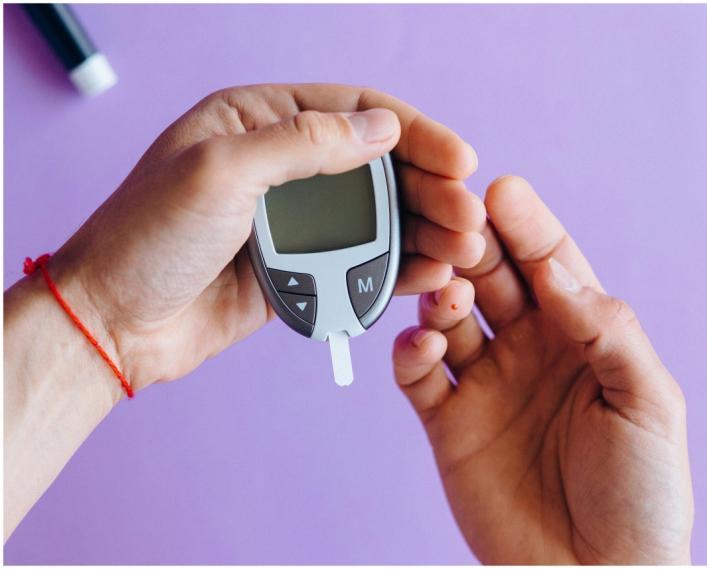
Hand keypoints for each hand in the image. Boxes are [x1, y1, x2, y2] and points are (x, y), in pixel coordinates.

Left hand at [44, 84, 485, 396]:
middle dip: (429, 189)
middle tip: (468, 216)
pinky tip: (428, 273)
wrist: (114, 323)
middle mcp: (281, 164)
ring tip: (461, 249)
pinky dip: (395, 267)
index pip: (356, 112)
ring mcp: (293, 219)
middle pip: (377, 167)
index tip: (460, 160)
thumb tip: (382, 128)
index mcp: (258, 120)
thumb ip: (305, 143)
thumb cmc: (147, 237)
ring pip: (376, 217)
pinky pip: (359, 261)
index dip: (416, 133)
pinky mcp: (298, 267)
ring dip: (423, 231)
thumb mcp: (221, 171)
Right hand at [392, 176, 692, 563]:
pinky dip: (411, 352)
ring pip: (448, 317)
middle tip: (457, 226)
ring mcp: (486, 384)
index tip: (502, 189)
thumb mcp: (649, 403)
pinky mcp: (449, 423)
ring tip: (447, 292)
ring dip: (440, 295)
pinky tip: (423, 345)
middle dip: (474, 247)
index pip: (550, 263)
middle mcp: (529, 349)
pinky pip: (419, 375)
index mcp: (581, 335)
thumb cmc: (642, 493)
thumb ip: (607, 330)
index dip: (528, 227)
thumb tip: (558, 271)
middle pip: (493, 278)